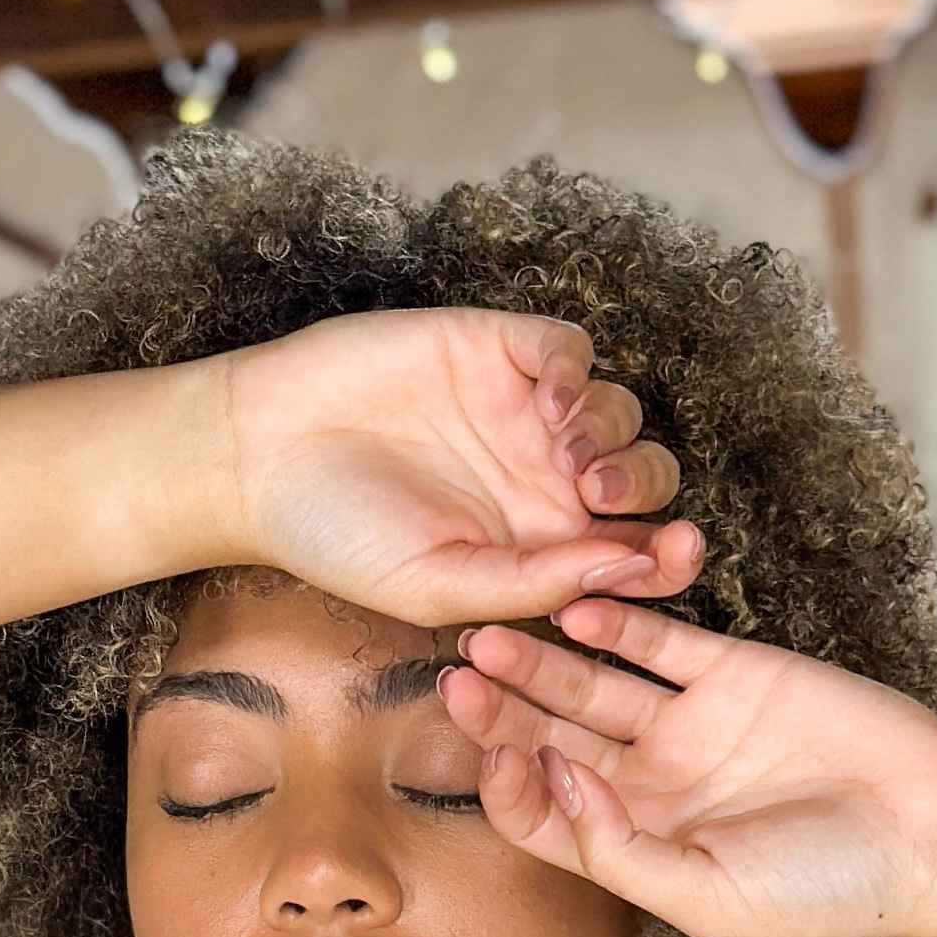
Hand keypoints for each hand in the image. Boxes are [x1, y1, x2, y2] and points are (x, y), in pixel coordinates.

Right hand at [220, 308, 704, 630]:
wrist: (260, 458)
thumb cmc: (338, 538)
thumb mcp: (438, 586)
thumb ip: (532, 584)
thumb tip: (628, 572)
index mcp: (538, 549)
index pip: (632, 550)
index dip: (669, 552)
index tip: (677, 554)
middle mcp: (543, 482)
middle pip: (642, 479)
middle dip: (646, 490)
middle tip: (600, 496)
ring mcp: (523, 413)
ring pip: (616, 413)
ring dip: (610, 434)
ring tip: (564, 454)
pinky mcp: (496, 349)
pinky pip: (569, 350)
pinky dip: (577, 371)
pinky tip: (553, 401)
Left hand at [437, 592, 936, 936]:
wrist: (928, 836)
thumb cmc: (823, 889)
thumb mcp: (706, 898)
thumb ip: (618, 850)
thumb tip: (555, 781)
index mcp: (634, 843)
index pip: (540, 811)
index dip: (506, 787)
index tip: (492, 760)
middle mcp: (649, 781)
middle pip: (551, 737)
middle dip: (500, 712)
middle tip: (455, 679)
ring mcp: (687, 724)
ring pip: (591, 683)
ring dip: (539, 661)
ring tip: (491, 639)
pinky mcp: (733, 673)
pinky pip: (661, 641)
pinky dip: (619, 623)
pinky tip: (574, 611)